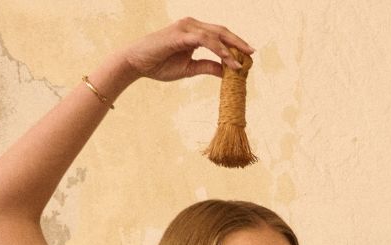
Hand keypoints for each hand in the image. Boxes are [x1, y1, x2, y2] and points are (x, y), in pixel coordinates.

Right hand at [119, 17, 253, 83]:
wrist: (137, 64)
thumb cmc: (159, 64)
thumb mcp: (190, 69)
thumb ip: (208, 67)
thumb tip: (227, 72)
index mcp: (194, 32)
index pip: (219, 35)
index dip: (235, 44)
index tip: (248, 56)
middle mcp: (191, 26)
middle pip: (221, 31)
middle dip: (239, 42)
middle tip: (253, 54)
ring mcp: (186, 28)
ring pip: (216, 35)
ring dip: (231, 48)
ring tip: (242, 63)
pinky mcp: (181, 34)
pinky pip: (206, 40)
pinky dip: (220, 50)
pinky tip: (230, 61)